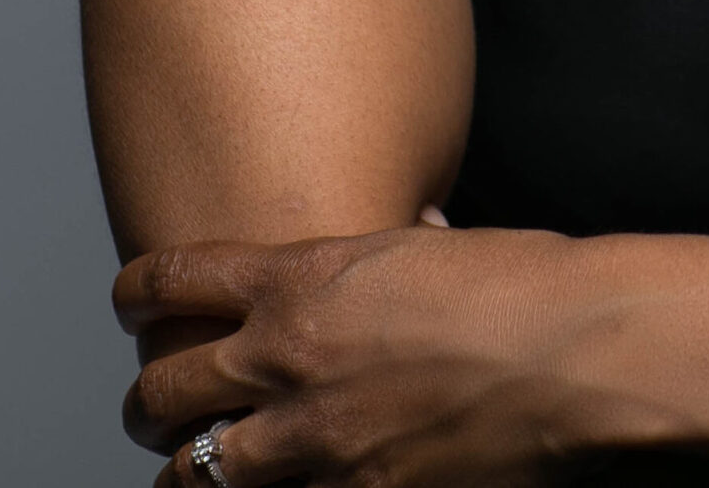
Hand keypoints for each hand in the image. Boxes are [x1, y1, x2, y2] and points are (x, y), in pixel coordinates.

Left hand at [117, 220, 685, 484]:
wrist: (577, 353)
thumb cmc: (530, 284)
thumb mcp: (435, 247)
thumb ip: (386, 262)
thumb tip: (397, 244)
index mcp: (306, 277)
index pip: (176, 279)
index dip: (139, 292)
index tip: (132, 300)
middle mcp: (285, 359)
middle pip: (158, 390)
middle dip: (145, 401)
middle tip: (151, 404)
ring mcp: (309, 444)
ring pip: (188, 475)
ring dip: (184, 474)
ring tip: (186, 474)